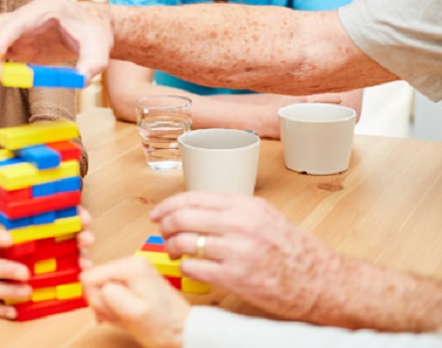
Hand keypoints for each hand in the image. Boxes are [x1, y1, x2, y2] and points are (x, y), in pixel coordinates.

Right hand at [0, 0, 111, 81]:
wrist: (92, 28)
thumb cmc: (95, 36)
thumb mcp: (100, 51)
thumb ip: (92, 64)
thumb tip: (81, 80)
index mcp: (45, 10)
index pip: (14, 23)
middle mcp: (26, 14)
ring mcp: (18, 25)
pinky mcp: (15, 38)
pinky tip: (0, 72)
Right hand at [81, 256, 188, 347]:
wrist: (184, 332)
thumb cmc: (163, 327)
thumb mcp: (132, 312)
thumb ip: (109, 294)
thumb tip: (94, 284)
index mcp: (130, 266)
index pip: (89, 277)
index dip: (96, 299)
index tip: (112, 312)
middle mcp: (131, 262)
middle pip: (96, 281)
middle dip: (103, 303)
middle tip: (120, 316)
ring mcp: (133, 271)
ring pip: (102, 287)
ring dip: (110, 306)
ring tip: (126, 316)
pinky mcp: (135, 280)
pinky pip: (112, 291)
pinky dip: (116, 306)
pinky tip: (127, 314)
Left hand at [150, 191, 336, 320]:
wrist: (321, 281)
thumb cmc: (294, 250)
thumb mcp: (265, 216)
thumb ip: (233, 210)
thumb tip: (195, 209)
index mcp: (246, 205)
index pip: (194, 197)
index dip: (169, 205)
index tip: (158, 213)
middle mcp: (241, 224)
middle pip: (183, 218)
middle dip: (165, 226)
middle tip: (163, 234)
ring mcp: (238, 251)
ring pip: (185, 242)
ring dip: (172, 248)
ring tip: (174, 253)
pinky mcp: (236, 278)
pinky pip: (195, 268)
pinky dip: (186, 267)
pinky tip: (190, 268)